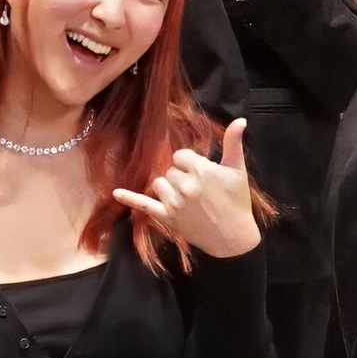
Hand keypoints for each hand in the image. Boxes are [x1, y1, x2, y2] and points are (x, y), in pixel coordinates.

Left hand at [107, 118, 263, 260]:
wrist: (234, 238)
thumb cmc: (237, 202)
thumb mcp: (237, 170)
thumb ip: (234, 143)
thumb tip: (240, 120)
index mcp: (202, 170)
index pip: (180, 156)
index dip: (189, 164)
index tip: (201, 175)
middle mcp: (186, 185)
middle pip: (170, 170)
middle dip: (181, 178)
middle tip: (199, 192)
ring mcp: (174, 202)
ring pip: (159, 183)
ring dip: (168, 188)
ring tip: (186, 199)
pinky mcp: (167, 217)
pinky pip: (144, 204)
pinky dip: (129, 198)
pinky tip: (115, 193)